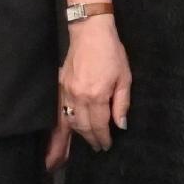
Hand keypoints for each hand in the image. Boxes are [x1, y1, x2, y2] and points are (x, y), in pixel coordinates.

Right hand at [58, 21, 129, 153]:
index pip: (98, 125)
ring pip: (68, 122)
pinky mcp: (60, 87)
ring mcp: (66, 92)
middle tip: (97, 148)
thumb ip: (122, 104)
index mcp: (96, 95)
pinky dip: (58, 126)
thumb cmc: (111, 52)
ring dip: (72, 138)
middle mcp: (78, 96)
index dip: (103, 138)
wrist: (90, 32)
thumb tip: (121, 125)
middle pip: (82, 127)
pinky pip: (58, 112)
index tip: (106, 145)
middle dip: (90, 140)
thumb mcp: (125, 77)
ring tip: (72, 151)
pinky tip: (58, 135)